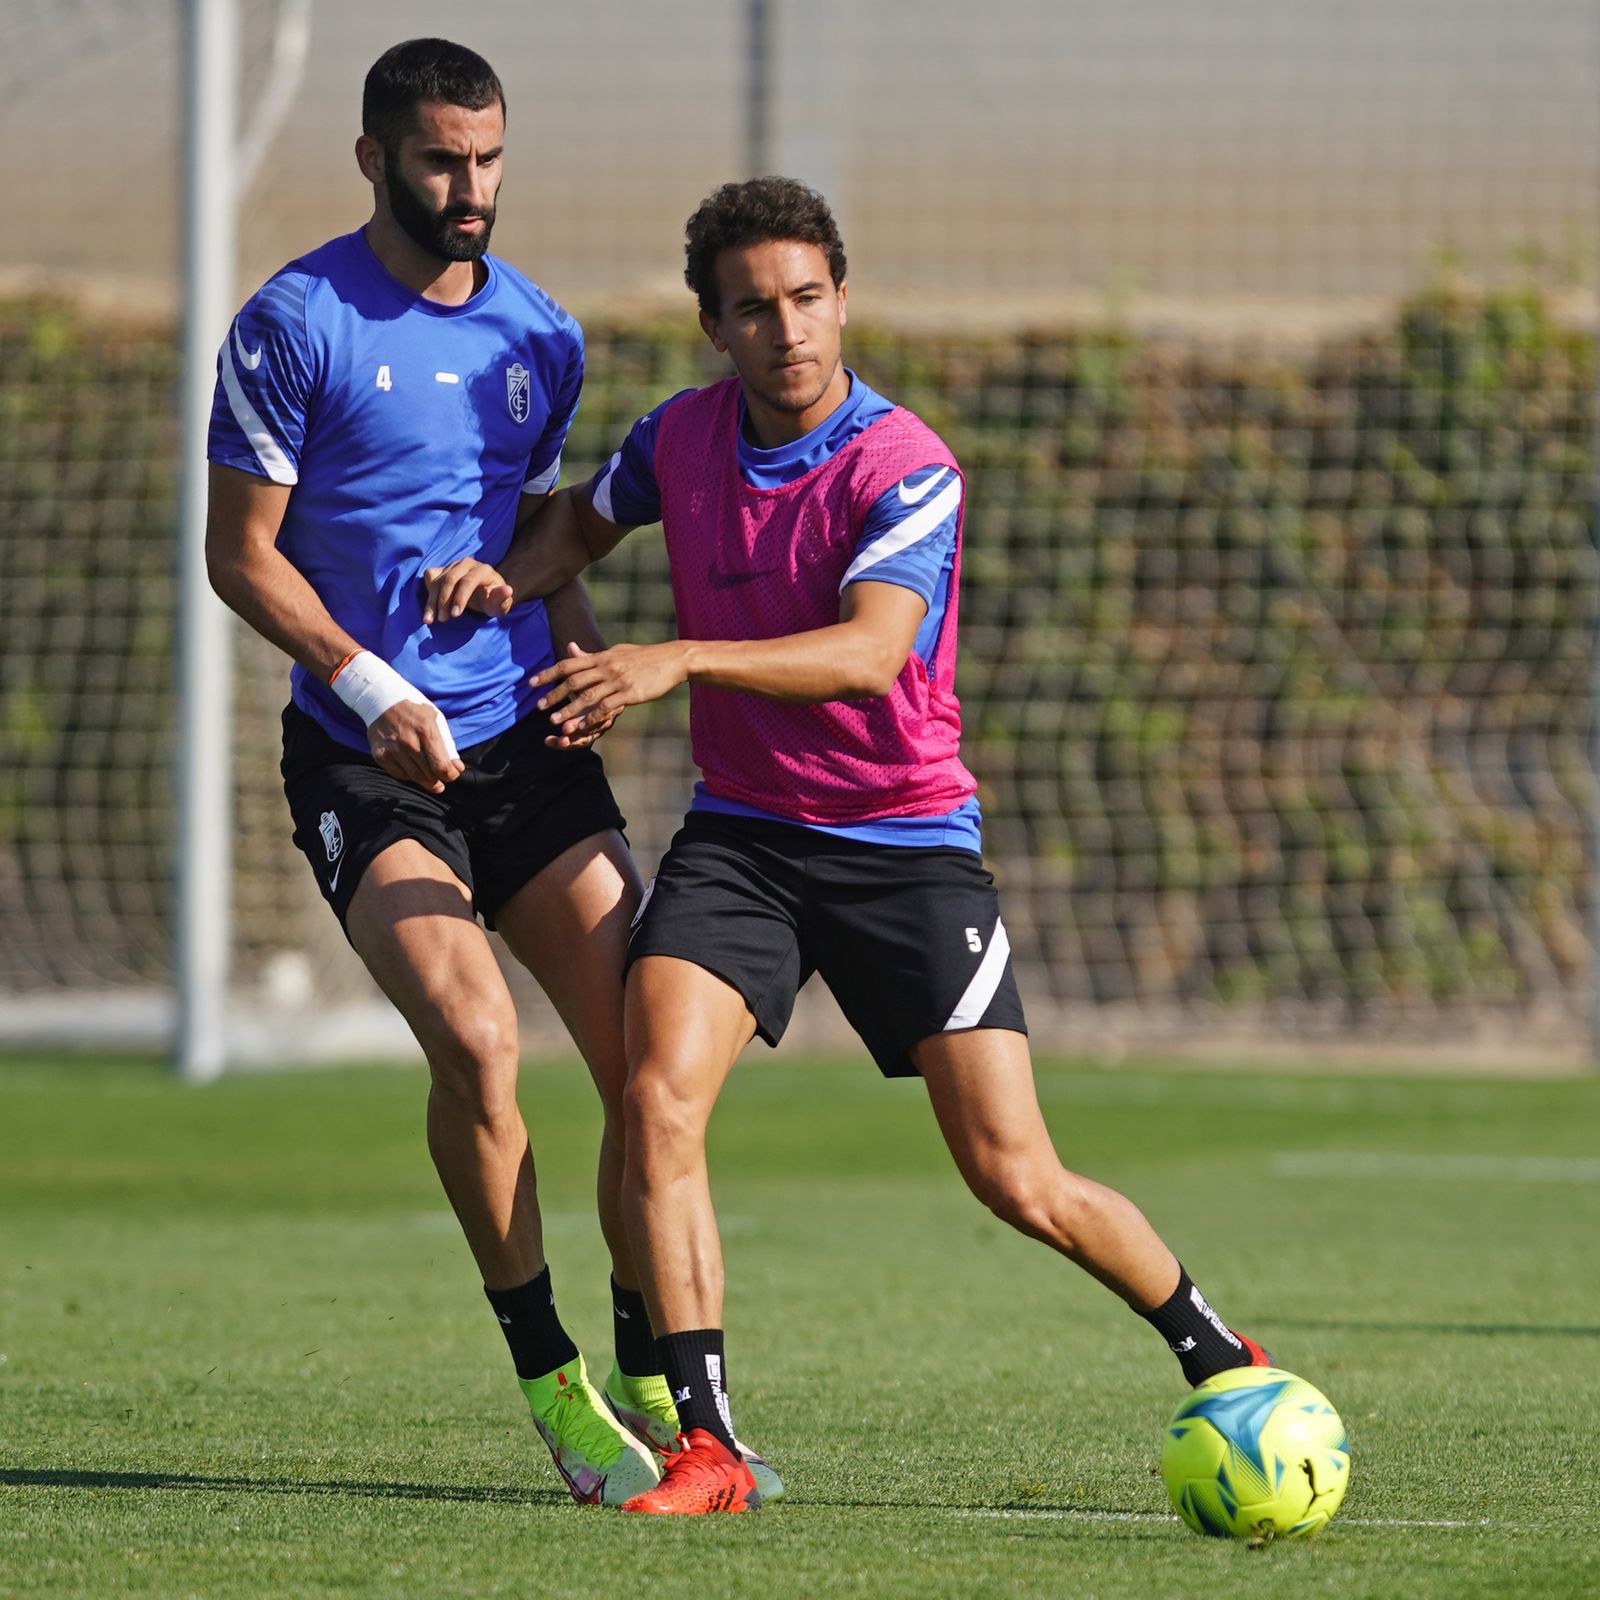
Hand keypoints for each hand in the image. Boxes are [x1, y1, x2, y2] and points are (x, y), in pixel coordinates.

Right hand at [368, 699, 464, 792]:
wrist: (380, 700)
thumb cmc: (414, 710)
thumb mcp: (436, 720)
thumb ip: (448, 745)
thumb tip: (457, 768)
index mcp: (426, 730)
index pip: (441, 766)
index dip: (451, 775)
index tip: (452, 774)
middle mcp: (409, 743)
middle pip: (430, 775)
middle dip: (440, 778)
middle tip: (441, 776)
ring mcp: (393, 750)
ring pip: (415, 778)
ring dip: (426, 780)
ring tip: (430, 775)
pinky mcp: (380, 755)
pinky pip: (400, 775)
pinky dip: (409, 775)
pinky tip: (413, 768)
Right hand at [422, 558, 512, 623]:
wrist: (484, 594)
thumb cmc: (493, 601)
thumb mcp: (500, 604)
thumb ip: (502, 598)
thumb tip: (507, 590)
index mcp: (483, 570)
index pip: (468, 581)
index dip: (460, 598)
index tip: (455, 615)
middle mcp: (466, 564)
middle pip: (450, 579)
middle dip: (444, 600)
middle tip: (443, 619)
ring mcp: (453, 565)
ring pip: (438, 580)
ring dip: (432, 601)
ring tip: (429, 620)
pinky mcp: (442, 570)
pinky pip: (430, 578)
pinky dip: (427, 593)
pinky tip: (428, 610)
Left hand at [531, 640, 685, 744]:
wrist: (672, 659)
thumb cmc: (644, 656)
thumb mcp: (617, 652)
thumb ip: (593, 656)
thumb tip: (572, 650)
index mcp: (602, 657)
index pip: (568, 665)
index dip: (548, 674)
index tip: (532, 683)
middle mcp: (606, 667)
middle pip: (573, 682)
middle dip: (554, 695)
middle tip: (539, 707)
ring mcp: (618, 680)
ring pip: (587, 697)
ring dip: (569, 711)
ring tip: (555, 722)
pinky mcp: (630, 693)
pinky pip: (607, 707)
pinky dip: (592, 717)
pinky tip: (582, 727)